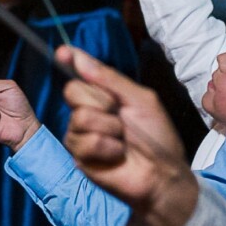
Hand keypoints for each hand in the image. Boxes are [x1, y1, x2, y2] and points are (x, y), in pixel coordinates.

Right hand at [60, 45, 192, 213]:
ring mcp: (81, 132)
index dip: (69, 60)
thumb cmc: (158, 137)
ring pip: (79, 117)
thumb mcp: (141, 100)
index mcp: (103, 94)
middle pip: (72, 90)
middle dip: (100, 102)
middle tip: (119, 115)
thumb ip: (110, 78)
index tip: (63, 52)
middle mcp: (88, 110)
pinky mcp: (79, 154)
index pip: (80, 72)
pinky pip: (85, 141)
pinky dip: (107, 147)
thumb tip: (79, 58)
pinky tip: (116, 155)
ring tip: (122, 140)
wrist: (162, 173)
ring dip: (109, 128)